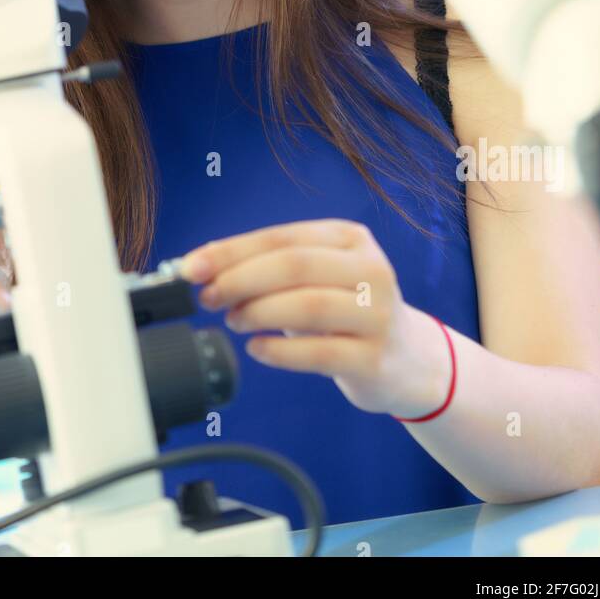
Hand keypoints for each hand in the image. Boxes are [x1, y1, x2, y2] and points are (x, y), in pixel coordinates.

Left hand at [180, 218, 450, 417]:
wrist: (408, 360)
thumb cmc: (346, 311)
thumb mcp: (318, 277)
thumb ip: (270, 268)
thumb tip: (204, 268)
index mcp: (350, 238)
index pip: (282, 238)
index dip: (231, 251)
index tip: (191, 267)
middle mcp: (371, 269)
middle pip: (295, 266)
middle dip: (240, 279)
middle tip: (207, 297)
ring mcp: (378, 315)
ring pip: (309, 305)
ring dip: (258, 312)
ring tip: (233, 320)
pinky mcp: (375, 358)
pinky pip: (320, 352)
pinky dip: (280, 350)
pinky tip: (257, 349)